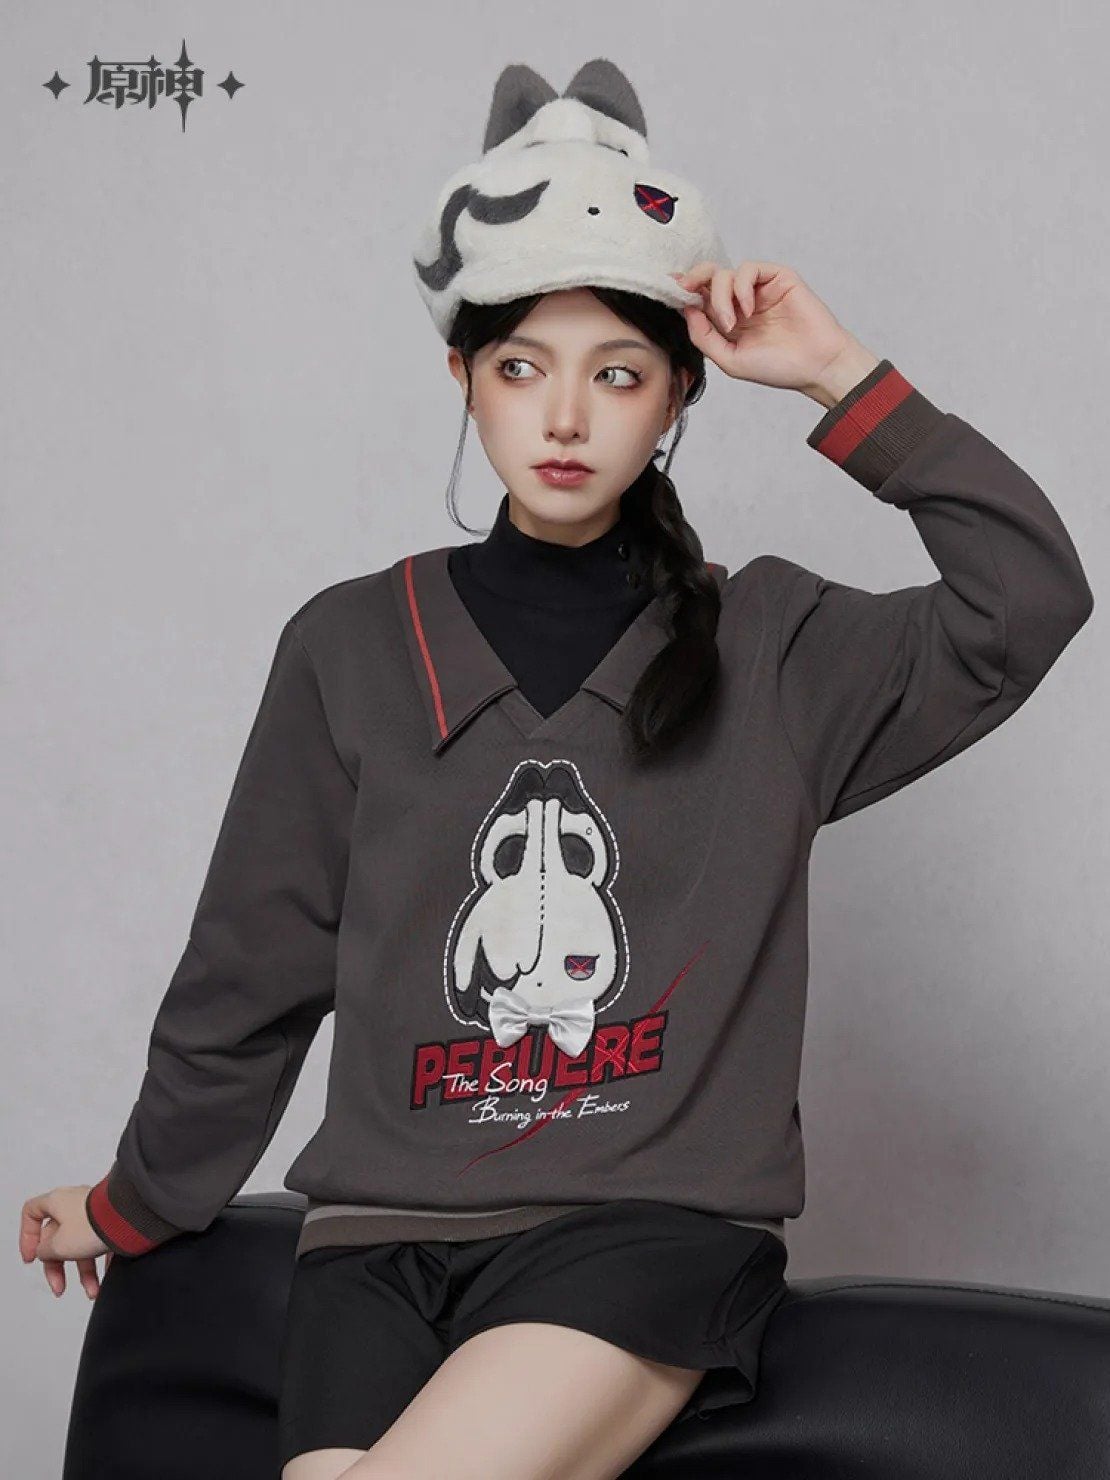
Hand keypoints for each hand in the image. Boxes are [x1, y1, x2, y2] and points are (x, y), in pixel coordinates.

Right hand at [20, 1185, 112, 1299]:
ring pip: (82, 1244)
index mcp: (57, 1202)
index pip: (32, 1212)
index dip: (27, 1236)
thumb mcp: (58, 1245)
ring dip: (85, 1273)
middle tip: (60, 1287)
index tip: (31, 1257)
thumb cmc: (94, 1224)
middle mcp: (75, 1204)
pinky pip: (103, 1244)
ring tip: (92, 1291)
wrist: (131, 1219)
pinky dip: (103, 1263)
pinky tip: (107, 1277)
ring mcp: (96, 1212)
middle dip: (58, 1266)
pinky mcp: (114, 1220)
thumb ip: (45, 1251)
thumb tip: (45, 1251)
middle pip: (57, 1237)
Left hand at [671, 260, 877, 401]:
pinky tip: (747, 309)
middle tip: (684, 288)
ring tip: (732, 322)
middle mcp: (740, 302)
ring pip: (724, 274)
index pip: (699, 298)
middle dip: (692, 279)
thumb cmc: (778, 367)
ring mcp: (758, 289)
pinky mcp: (777, 277)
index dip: (682, 291)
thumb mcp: (730, 359)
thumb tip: (685, 309)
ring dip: (720, 297)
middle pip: (707, 278)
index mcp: (727, 321)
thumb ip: (704, 336)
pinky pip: (748, 268)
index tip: (667, 290)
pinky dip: (741, 287)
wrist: (815, 365)